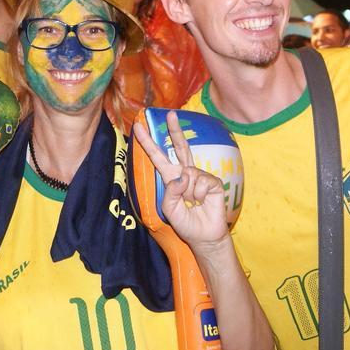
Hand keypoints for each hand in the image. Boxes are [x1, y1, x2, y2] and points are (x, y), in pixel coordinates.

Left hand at [133, 110, 229, 252]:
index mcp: (171, 178)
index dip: (148, 142)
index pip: (158, 156)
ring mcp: (199, 175)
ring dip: (188, 192)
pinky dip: (199, 195)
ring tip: (193, 203)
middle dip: (175, 130)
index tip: (138, 126)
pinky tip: (202, 202)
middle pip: (180, 147)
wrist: (204, 236)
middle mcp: (185, 173)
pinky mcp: (212, 181)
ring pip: (188, 173)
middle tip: (171, 114)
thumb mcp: (168, 210)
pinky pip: (200, 182)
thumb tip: (182, 176)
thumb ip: (170, 192)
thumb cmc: (185, 223)